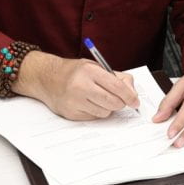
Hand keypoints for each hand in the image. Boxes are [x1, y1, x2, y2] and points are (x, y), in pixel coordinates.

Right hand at [12, 50, 138, 120]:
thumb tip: (132, 93)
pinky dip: (96, 112)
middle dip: (121, 104)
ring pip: (105, 112)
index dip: (130, 96)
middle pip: (113, 102)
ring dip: (108, 108)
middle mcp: (81, 86)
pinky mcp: (71, 113)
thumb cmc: (75, 72)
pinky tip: (89, 103)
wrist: (48, 78)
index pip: (117, 87)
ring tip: (100, 99)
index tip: (135, 101)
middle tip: (121, 101)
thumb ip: (117, 77)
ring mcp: (75, 101)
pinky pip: (93, 117)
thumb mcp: (96, 66)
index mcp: (90, 71)